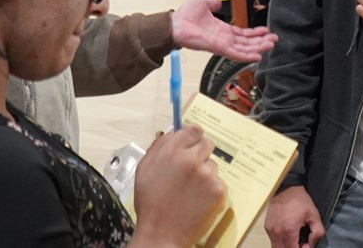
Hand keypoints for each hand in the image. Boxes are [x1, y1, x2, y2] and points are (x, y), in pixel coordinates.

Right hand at [130, 125, 225, 247]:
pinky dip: (211, 190)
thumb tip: (173, 132)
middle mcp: (190, 159)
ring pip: (212, 165)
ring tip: (190, 191)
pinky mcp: (218, 189)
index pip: (193, 129)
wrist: (161, 233)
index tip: (193, 142)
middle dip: (200, 154)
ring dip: (204, 174)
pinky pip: (218, 181)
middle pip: (207, 143)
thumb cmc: (150, 203)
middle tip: (192, 170)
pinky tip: (198, 200)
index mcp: (171, 151)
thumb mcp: (144, 169)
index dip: (193, 137)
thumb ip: (159, 147)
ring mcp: (206, 174)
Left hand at [171, 0, 278, 61]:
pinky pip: (235, 54)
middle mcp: (224, 39)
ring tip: (272, 45)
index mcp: (222, 30)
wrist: (175, 24)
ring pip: (244, 48)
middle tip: (275, 39)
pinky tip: (258, 56)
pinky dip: (247, 55)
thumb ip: (213, 4)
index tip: (267, 31)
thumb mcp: (203, 4)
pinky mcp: (218, 48)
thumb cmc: (186, 16)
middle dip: (261, 41)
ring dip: (259, 47)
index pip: (242, 34)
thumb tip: (219, 2)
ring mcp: (222, 45)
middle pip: (247, 43)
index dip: (255, 33)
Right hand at [264, 186, 323, 247]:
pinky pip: (272, 240)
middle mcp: (277, 232)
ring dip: (285, 247)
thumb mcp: (314, 215)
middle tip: (300, 243)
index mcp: (289, 230)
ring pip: (276, 247)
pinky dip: (279, 242)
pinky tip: (286, 234)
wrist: (286, 188)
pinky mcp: (267, 227)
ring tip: (293, 239)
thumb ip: (317, 232)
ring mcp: (270, 230)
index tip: (305, 244)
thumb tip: (311, 244)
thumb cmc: (300, 201)